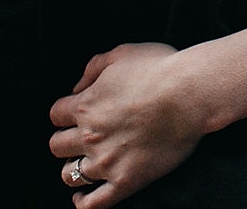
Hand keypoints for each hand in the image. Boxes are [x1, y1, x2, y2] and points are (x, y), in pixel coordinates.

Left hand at [48, 43, 210, 207]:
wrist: (190, 93)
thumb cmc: (161, 68)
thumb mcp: (123, 53)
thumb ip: (94, 66)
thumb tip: (77, 86)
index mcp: (85, 105)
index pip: (56, 114)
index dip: (66, 113)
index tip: (78, 113)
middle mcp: (89, 136)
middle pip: (57, 146)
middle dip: (67, 140)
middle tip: (83, 138)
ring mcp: (106, 161)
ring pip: (69, 175)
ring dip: (73, 169)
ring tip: (84, 165)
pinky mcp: (126, 181)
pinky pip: (94, 203)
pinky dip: (83, 202)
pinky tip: (82, 198)